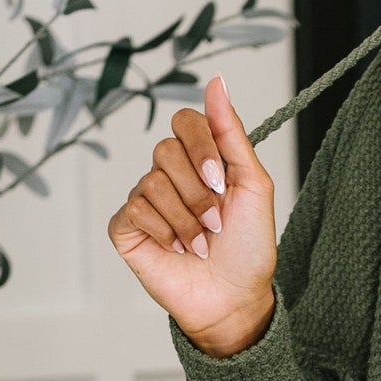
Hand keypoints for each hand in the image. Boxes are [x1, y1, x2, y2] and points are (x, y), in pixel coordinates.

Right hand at [106, 74, 277, 356]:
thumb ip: (231, 132)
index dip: (200, 147)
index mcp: (199, 159)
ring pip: (151, 183)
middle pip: (165, 150)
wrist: (235, 299)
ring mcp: (145, 199)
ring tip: (201, 244)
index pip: (184, 121)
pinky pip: (135, 210)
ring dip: (186, 219)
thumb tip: (216, 81)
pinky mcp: (127, 227)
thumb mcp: (253, 184)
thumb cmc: (248, 247)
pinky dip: (164, 232)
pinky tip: (177, 249)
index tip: (221, 181)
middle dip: (198, 193)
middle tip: (216, 223)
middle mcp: (169, 173)